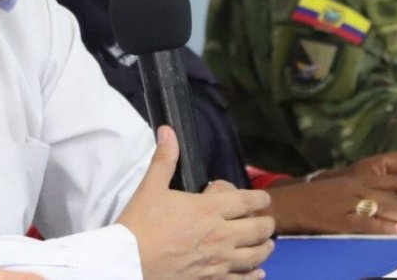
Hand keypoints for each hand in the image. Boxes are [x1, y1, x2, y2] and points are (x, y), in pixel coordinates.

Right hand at [118, 126, 274, 279]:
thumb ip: (164, 159)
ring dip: (264, 248)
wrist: (129, 261)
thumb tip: (168, 132)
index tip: (264, 198)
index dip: (260, 198)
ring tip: (267, 244)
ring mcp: (218, 260)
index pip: (246, 201)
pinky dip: (254, 274)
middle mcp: (220, 235)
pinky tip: (258, 272)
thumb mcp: (151, 187)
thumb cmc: (140, 224)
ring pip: (255, 255)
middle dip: (266, 224)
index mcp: (208, 209)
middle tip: (267, 221)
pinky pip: (241, 279)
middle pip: (258, 229)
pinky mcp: (211, 279)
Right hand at [265, 173, 396, 234]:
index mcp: (360, 179)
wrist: (284, 203)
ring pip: (384, 207)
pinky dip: (382, 229)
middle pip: (396, 193)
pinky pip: (363, 224)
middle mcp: (357, 187)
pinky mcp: (337, 220)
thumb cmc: (315, 200)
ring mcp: (347, 203)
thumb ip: (368, 197)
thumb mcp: (344, 192)